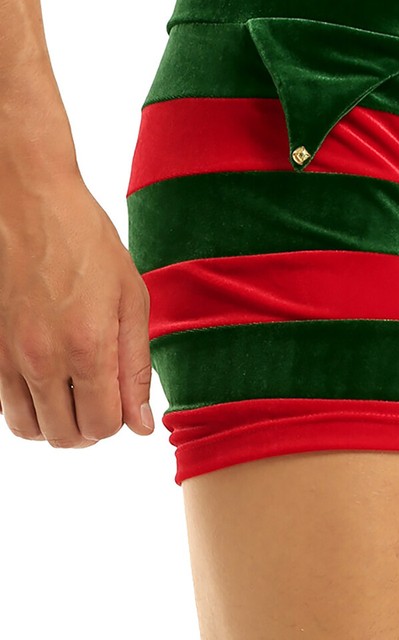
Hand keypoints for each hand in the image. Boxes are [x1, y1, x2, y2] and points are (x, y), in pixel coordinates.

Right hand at [0, 168, 153, 446]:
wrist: (31, 205)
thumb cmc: (89, 245)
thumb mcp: (132, 299)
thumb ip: (136, 367)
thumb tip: (141, 424)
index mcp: (87, 346)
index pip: (102, 426)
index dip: (119, 422)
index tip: (124, 399)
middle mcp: (41, 359)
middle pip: (64, 437)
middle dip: (90, 428)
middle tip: (103, 398)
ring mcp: (7, 356)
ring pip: (29, 429)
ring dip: (57, 422)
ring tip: (76, 392)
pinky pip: (5, 404)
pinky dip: (30, 404)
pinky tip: (50, 376)